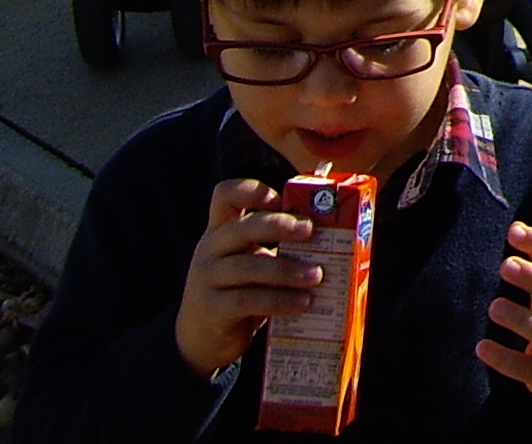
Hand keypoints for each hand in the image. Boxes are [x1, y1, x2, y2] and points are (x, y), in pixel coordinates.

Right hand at [175, 179, 319, 380]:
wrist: (200, 341)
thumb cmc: (238, 292)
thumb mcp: (250, 262)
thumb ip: (274, 247)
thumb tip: (332, 237)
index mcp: (221, 230)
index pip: (225, 195)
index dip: (253, 191)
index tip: (282, 200)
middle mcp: (209, 249)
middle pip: (243, 227)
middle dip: (279, 225)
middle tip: (310, 231)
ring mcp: (206, 279)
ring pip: (248, 266)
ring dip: (286, 270)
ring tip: (316, 276)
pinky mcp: (211, 309)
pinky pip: (247, 300)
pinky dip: (278, 301)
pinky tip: (301, 303)